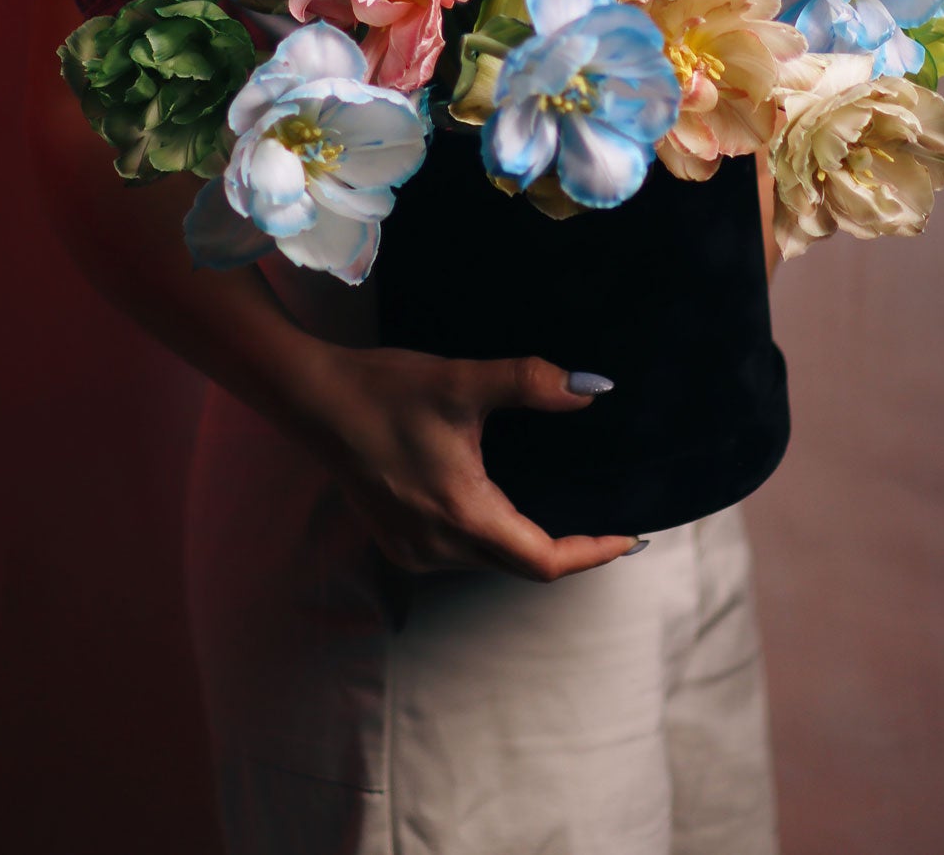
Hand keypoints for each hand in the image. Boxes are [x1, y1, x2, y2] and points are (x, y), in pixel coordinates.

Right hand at [301, 345, 634, 580]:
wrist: (313, 398)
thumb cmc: (385, 389)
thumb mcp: (463, 381)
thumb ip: (531, 382)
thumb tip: (595, 388)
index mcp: (462, 515)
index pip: (544, 560)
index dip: (592, 553)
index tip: (630, 538)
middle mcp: (437, 547)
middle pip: (520, 563)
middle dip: (565, 547)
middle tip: (607, 521)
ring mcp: (412, 549)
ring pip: (488, 559)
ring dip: (523, 538)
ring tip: (559, 508)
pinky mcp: (396, 539)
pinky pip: (458, 552)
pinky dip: (489, 534)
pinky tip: (497, 502)